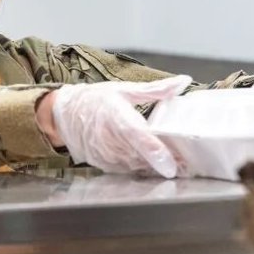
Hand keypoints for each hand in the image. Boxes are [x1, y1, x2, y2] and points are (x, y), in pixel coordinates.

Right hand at [48, 75, 191, 177]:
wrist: (65, 115)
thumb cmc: (96, 99)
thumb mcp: (126, 89)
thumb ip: (157, 89)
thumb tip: (182, 82)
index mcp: (117, 118)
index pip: (139, 138)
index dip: (156, 152)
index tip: (173, 164)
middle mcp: (110, 140)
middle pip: (142, 158)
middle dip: (165, 162)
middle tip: (188, 164)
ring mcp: (105, 155)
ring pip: (136, 167)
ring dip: (156, 168)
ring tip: (178, 167)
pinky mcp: (103, 165)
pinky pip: (127, 171)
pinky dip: (142, 170)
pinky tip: (155, 166)